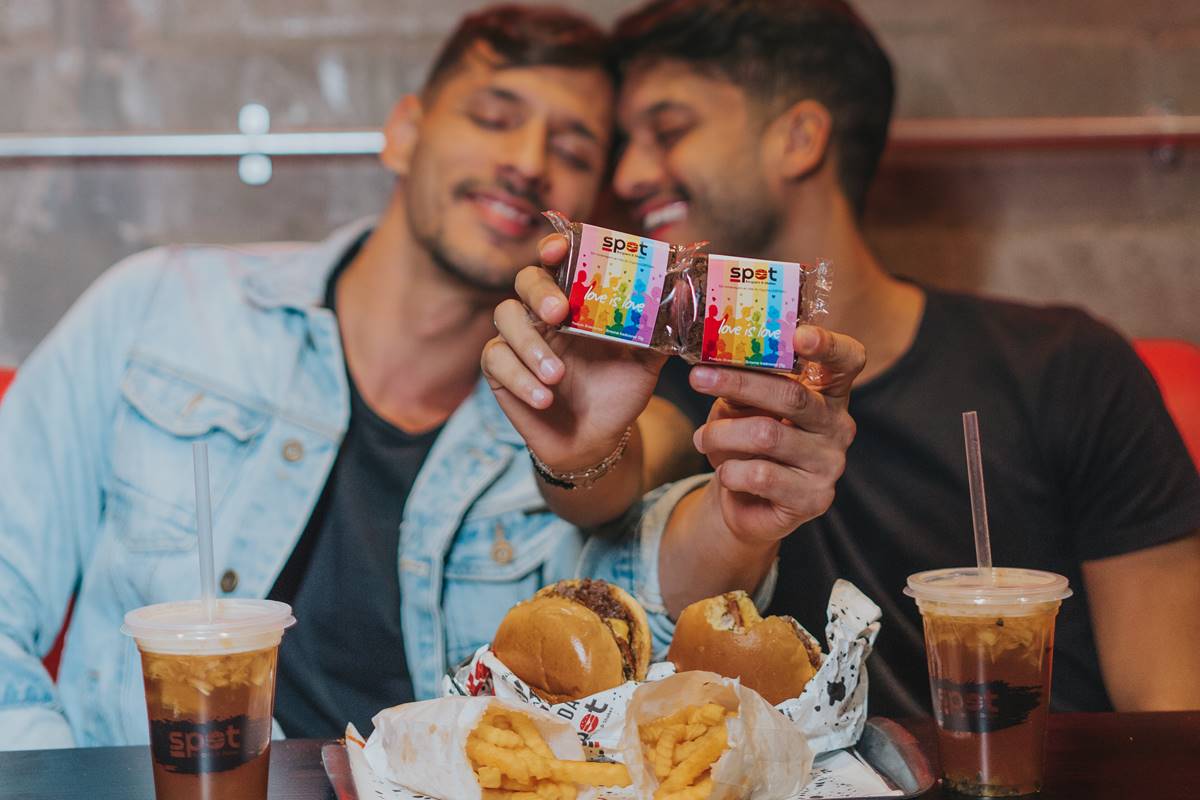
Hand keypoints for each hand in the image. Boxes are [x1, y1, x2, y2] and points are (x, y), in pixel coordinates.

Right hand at [481, 234, 665, 470]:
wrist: (598, 439)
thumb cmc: (618, 392)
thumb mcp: (645, 363)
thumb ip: (658, 330)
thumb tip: (682, 295)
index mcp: (577, 301)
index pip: (559, 262)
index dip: (554, 248)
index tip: (556, 251)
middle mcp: (544, 314)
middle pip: (526, 280)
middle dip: (539, 292)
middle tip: (559, 314)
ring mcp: (520, 339)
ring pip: (505, 316)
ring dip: (530, 344)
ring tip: (557, 376)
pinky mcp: (502, 370)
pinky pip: (496, 360)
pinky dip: (520, 378)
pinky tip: (543, 398)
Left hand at [689, 325, 864, 543]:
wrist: (745, 499)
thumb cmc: (746, 440)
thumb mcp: (742, 404)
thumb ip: (742, 381)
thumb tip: (712, 362)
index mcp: (829, 392)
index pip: (848, 359)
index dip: (828, 345)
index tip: (799, 335)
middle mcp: (838, 425)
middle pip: (791, 395)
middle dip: (738, 383)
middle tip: (698, 378)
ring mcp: (830, 463)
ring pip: (768, 435)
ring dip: (722, 434)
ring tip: (702, 438)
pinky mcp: (814, 498)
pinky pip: (762, 476)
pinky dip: (731, 471)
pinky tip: (725, 472)